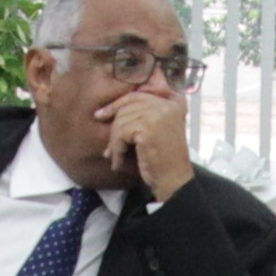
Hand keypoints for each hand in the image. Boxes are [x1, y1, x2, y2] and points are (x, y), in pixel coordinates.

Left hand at [101, 85, 196, 200]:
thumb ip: (145, 112)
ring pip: (122, 121)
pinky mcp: (149, 128)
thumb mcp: (158, 129)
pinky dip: (116, 150)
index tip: (101, 114)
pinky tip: (118, 162)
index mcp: (172, 102)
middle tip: (108, 146)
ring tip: (114, 156)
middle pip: (127, 106)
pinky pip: (121, 134)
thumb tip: (109, 107)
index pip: (137, 95)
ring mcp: (159, 115)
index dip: (116, 104)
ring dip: (114, 142)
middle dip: (113, 125)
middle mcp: (167, 105)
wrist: (174, 180)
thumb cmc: (164, 158)